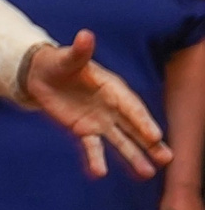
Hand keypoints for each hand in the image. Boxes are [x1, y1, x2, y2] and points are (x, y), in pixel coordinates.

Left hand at [22, 31, 171, 179]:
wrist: (42, 75)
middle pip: (135, 128)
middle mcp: (112, 108)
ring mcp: (100, 121)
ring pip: (121, 141)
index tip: (155, 136)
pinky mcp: (84, 130)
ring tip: (148, 173)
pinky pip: (92, 147)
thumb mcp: (69, 57)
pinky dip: (96, 160)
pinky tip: (100, 173)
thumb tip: (85, 35)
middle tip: (167, 159)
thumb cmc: (61, 63)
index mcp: (114, 90)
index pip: (133, 108)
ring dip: (133, 157)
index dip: (143, 122)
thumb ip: (80, 51)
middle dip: (150, 143)